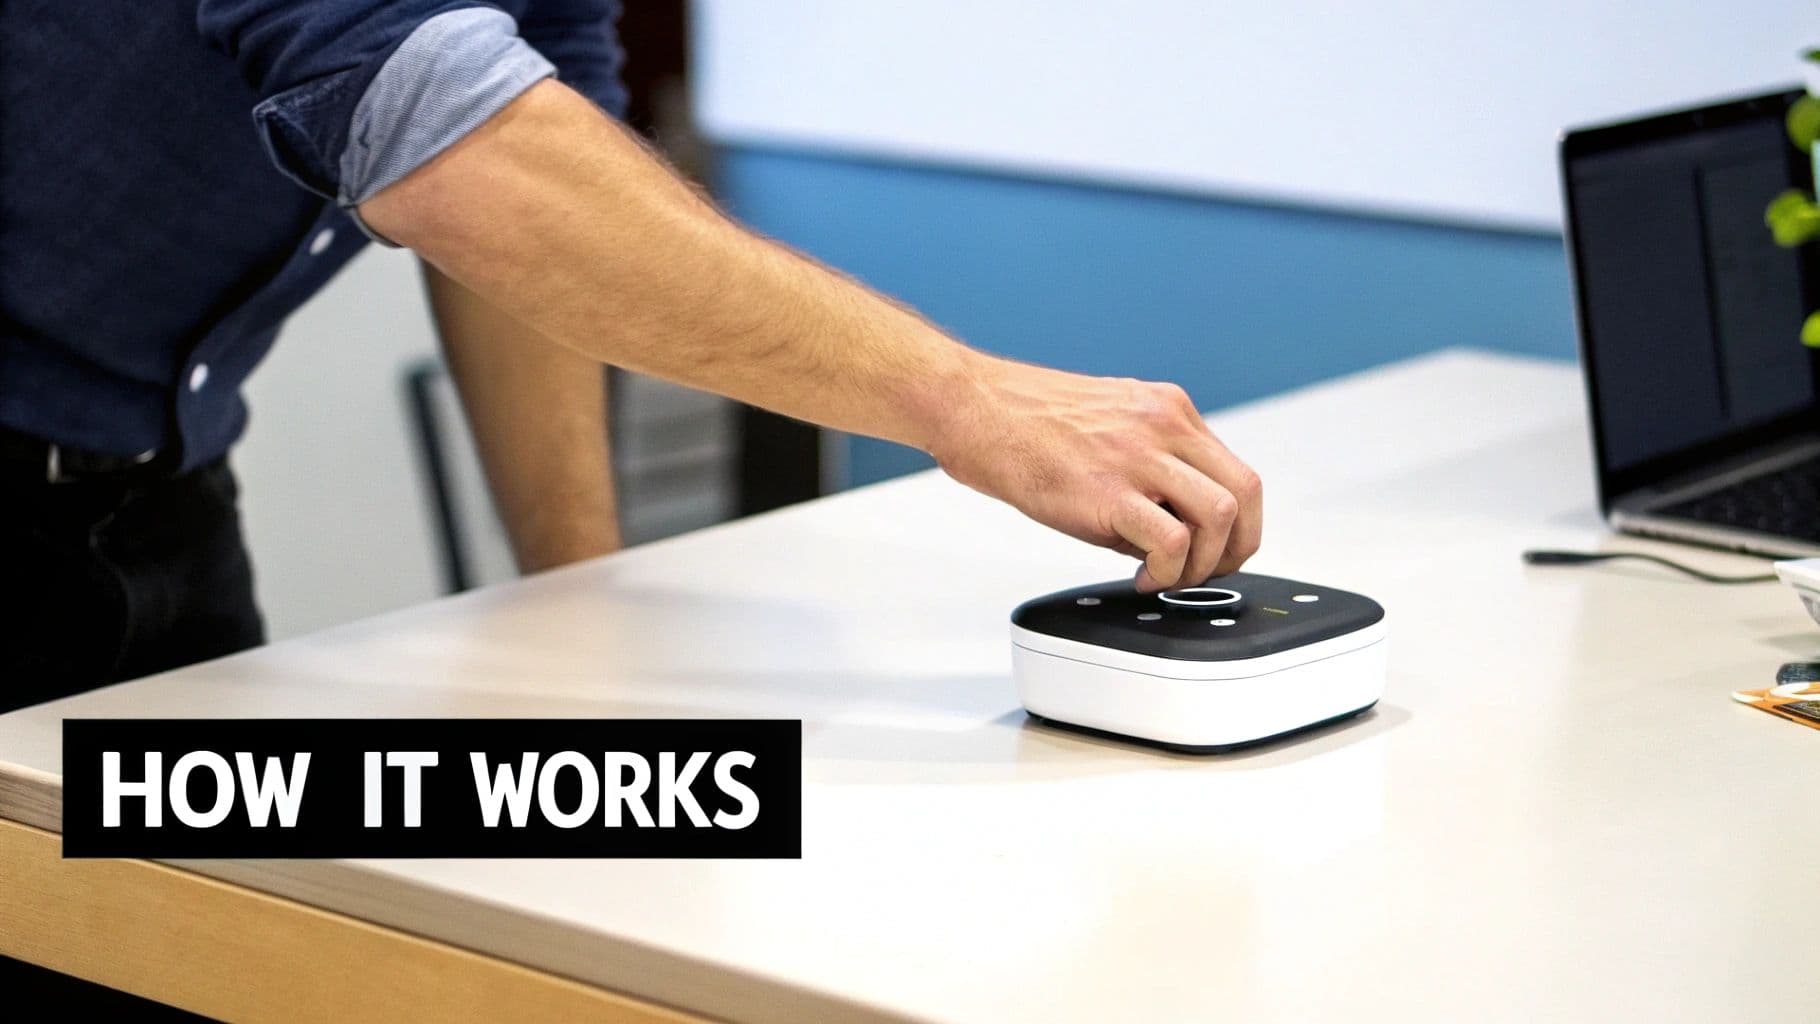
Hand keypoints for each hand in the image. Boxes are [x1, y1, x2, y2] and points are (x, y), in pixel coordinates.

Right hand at [932, 358, 1261, 590]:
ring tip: (1168, 576)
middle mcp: (1163, 426)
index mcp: (1167, 409)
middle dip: (1236, 547)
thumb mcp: (1107, 427)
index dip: (1236, 524)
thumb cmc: (1022, 422)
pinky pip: (1172, 541)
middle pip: (1244, 493)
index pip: (1235, 471)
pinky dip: (1168, 571)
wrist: (971, 407)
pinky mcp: (1108, 491)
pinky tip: (1142, 575)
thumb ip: (1148, 470)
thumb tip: (1166, 535)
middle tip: (1206, 572)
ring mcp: (1139, 455)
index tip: (1214, 551)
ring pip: (1220, 515)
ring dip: (1204, 563)